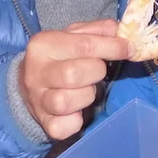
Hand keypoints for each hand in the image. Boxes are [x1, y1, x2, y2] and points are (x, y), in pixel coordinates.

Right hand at [18, 19, 132, 140]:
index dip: (112, 47)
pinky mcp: (44, 123)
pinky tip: (78, 111)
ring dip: (86, 96)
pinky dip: (76, 121)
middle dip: (96, 72)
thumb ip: (98, 30)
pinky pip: (63, 127)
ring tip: (86, 89)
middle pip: (74, 74)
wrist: (28, 84)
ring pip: (66, 102)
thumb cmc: (59, 57)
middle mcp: (36, 72)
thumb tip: (121, 31)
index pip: (83, 45)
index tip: (129, 49)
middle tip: (98, 71)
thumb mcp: (73, 36)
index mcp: (43, 44)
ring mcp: (38, 100)